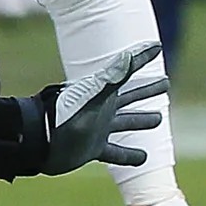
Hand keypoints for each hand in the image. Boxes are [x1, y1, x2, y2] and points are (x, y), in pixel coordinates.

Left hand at [0, 41, 168, 178]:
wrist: (40, 141)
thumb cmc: (63, 114)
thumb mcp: (92, 93)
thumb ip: (112, 76)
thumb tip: (131, 55)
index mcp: (104, 91)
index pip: (128, 69)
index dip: (142, 57)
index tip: (156, 47)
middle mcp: (103, 108)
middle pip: (131, 96)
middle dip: (148, 90)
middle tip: (165, 83)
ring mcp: (99, 127)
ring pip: (127, 122)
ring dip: (142, 120)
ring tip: (157, 118)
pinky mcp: (94, 147)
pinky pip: (117, 152)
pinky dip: (130, 156)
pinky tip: (143, 158)